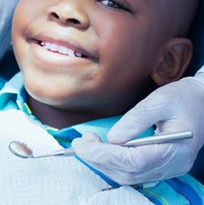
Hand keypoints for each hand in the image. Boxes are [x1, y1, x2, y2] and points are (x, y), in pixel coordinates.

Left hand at [72, 68, 203, 184]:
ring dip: (104, 163)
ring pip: (129, 176)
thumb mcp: (160, 100)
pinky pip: (134, 171)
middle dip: (100, 160)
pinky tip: (102, 150)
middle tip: (81, 143)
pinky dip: (114, 163)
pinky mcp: (161, 164)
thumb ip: (137, 119)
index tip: (84, 144)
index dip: (106, 155)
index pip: (135, 161)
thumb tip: (113, 137)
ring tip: (88, 144)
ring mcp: (168, 168)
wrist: (200, 102)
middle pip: (129, 173)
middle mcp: (172, 165)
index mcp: (176, 149)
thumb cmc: (182, 98)